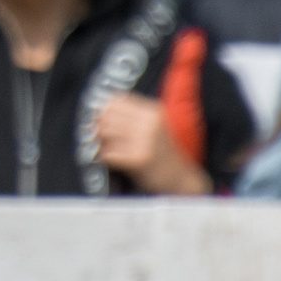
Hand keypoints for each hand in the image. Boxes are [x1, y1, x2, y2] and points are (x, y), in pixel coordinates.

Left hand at [92, 92, 210, 195]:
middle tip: (99, 135)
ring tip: (106, 148)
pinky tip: (110, 159)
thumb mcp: (154, 127)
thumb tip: (100, 111)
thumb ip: (133, 116)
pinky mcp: (139, 159)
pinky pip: (110, 153)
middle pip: (108, 115)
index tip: (100, 118)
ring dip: (101, 141)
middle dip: (99, 126)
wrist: (181, 179)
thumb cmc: (163, 154)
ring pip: (106, 132)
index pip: (116, 101)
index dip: (104, 110)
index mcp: (152, 112)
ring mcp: (145, 141)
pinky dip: (105, 156)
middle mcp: (149, 123)